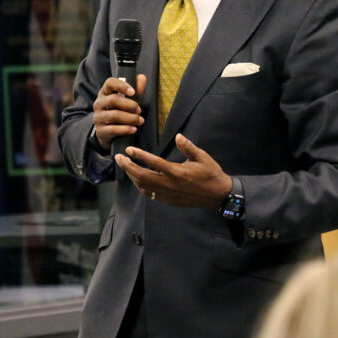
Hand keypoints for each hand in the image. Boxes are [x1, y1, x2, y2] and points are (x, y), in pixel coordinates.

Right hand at [92, 74, 145, 150]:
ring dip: (131, 118)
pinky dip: (126, 129)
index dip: (122, 85)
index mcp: (105, 93)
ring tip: (140, 120)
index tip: (133, 92)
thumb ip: (135, 90)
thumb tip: (142, 77)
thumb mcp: (127, 101)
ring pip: (115, 115)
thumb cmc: (118, 112)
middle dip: (130, 105)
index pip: (110, 83)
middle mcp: (99, 104)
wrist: (107, 133)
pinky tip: (133, 129)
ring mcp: (98, 118)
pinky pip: (113, 129)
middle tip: (139, 110)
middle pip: (113, 100)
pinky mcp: (101, 131)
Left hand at [115, 134, 232, 208]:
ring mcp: (168, 195)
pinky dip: (140, 185)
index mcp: (178, 173)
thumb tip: (178, 136)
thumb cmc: (211, 173)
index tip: (129, 150)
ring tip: (125, 165)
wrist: (218, 195)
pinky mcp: (168, 201)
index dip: (140, 156)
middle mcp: (171, 185)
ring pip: (143, 187)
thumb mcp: (202, 157)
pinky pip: (149, 194)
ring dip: (132, 176)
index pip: (154, 163)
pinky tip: (137, 178)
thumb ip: (188, 147)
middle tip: (119, 157)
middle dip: (128, 167)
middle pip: (143, 177)